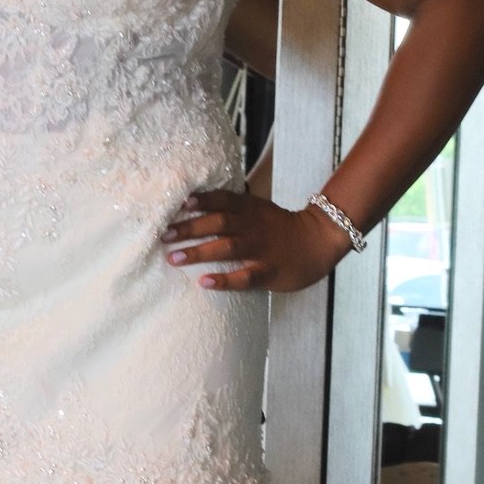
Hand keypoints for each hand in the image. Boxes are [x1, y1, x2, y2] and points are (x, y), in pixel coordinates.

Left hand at [159, 190, 351, 292]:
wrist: (319, 240)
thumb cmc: (281, 227)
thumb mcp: (259, 209)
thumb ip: (234, 206)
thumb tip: (196, 203)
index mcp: (250, 210)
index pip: (222, 200)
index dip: (200, 200)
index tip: (179, 202)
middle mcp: (253, 226)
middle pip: (218, 223)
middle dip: (189, 228)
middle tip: (164, 235)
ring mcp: (261, 249)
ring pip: (227, 248)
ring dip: (198, 252)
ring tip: (173, 258)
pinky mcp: (269, 271)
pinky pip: (244, 276)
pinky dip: (224, 280)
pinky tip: (205, 282)